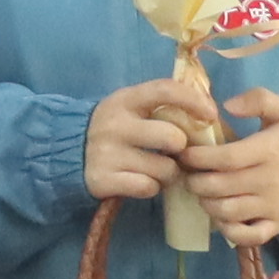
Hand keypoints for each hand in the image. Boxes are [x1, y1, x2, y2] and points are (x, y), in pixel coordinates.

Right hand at [84, 81, 209, 205]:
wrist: (68, 151)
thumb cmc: (117, 129)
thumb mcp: (132, 108)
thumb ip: (163, 106)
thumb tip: (208, 114)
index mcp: (125, 100)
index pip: (165, 90)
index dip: (193, 101)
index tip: (211, 115)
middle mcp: (114, 124)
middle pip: (171, 137)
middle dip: (181, 148)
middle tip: (176, 152)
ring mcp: (105, 153)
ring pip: (164, 169)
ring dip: (169, 173)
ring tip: (159, 169)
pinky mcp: (101, 179)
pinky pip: (147, 188)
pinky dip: (151, 187)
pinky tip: (142, 181)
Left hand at [185, 88, 278, 249]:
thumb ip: (258, 99)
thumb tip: (228, 105)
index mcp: (268, 151)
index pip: (226, 158)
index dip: (198, 158)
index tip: (184, 154)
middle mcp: (269, 181)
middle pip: (220, 187)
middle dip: (195, 182)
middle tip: (188, 175)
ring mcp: (273, 206)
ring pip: (228, 212)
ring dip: (207, 203)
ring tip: (202, 193)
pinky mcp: (277, 225)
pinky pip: (247, 236)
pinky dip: (228, 230)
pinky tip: (221, 217)